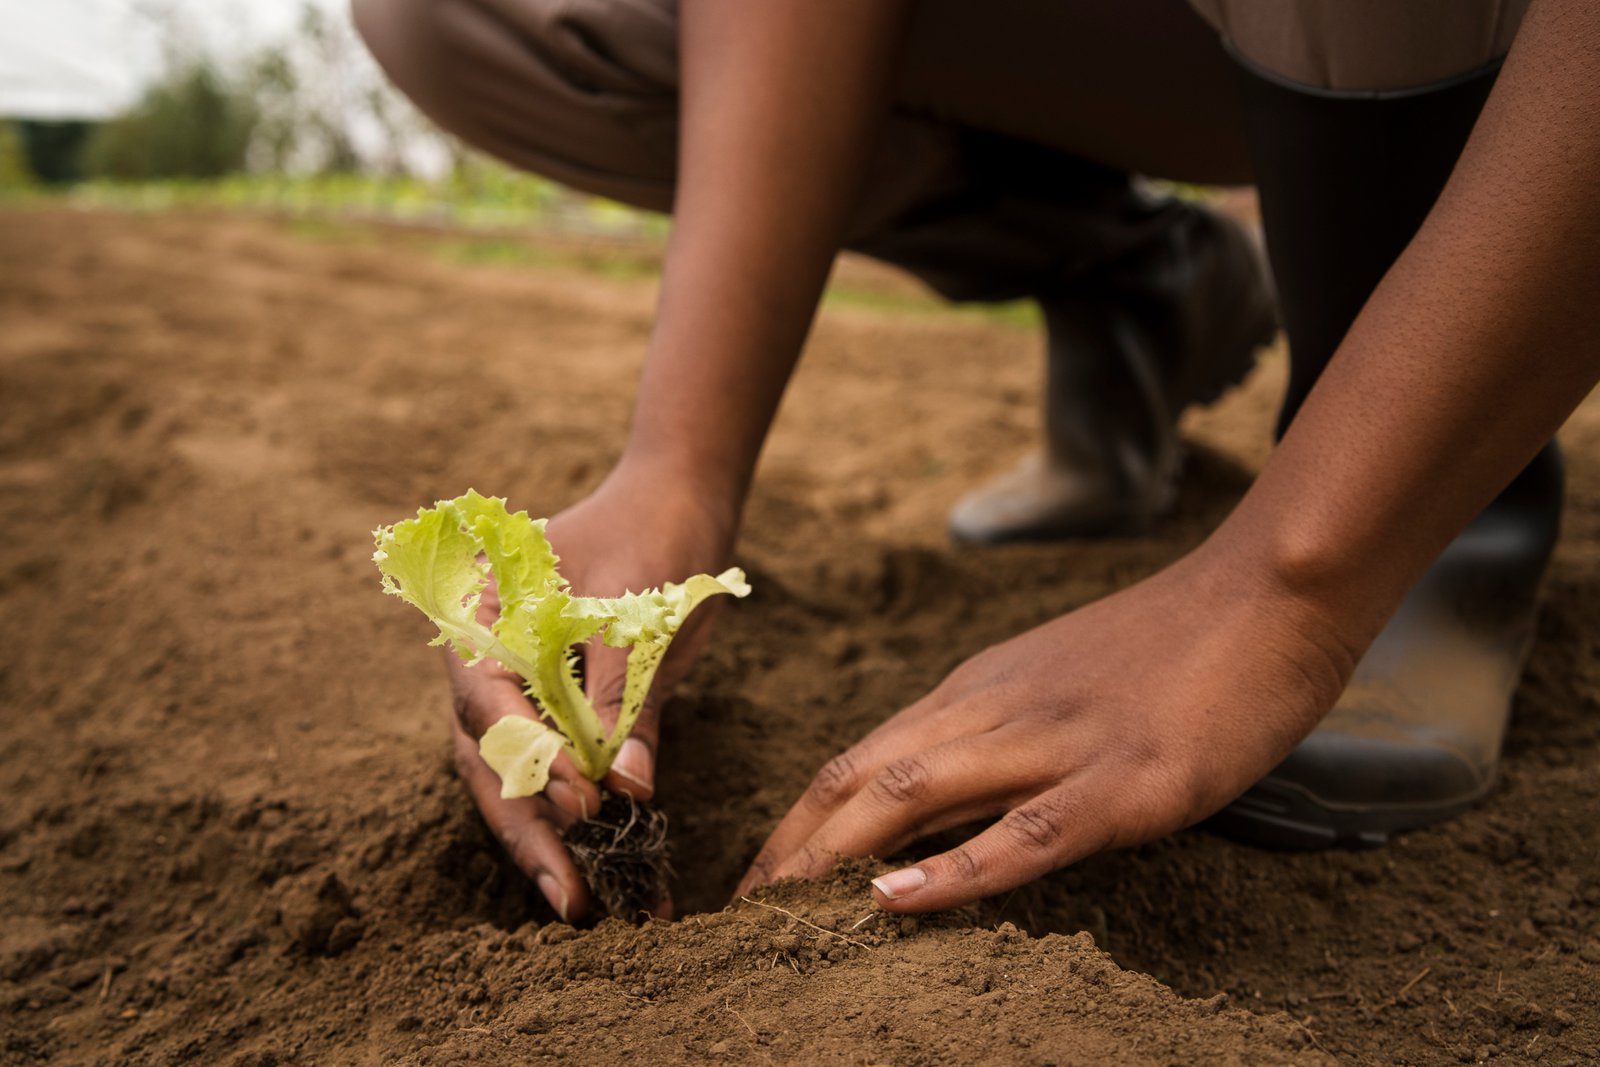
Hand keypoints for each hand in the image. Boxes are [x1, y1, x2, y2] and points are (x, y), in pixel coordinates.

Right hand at [447, 458, 736, 920]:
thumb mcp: (645, 613)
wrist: (679, 502)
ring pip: (512, 779)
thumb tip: (627, 790)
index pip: (486, 696)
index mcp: (479, 611)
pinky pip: (554, 774)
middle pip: (486, 755)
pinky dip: (579, 822)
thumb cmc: (656, 537)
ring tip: (587, 902)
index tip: (582, 799)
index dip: (528, 755)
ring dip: (548, 841)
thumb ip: (626, 699)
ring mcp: (513, 690)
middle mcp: (482, 658)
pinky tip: (610, 872)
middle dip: (527, 828)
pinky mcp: (553, 717)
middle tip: (572, 894)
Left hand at [736, 546, 1359, 911]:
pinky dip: (953, 869)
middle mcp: (995, 712)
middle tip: (733, 919)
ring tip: (773, 921)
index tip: (756, 881)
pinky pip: (1026, 831)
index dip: (797, 823)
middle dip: (788, 852)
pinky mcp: (1126, 782)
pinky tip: (896, 900)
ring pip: (916, 797)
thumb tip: (945, 791)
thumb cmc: (1172, 644)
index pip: (859, 759)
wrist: (1268, 591)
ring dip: (834, 860)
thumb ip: (997, 729)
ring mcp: (1058, 744)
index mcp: (978, 692)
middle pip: (860, 779)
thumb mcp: (1059, 681)